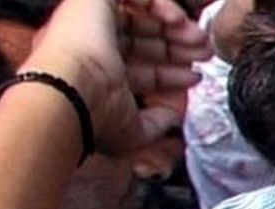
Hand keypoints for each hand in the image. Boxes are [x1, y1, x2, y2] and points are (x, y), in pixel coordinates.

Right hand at [21, 0, 210, 155]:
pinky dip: (159, 4)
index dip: (170, 74)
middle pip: (144, 42)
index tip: (195, 78)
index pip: (140, 70)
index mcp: (97, 76)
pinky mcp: (93, 1)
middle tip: (205, 54)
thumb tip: (172, 120)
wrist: (70, 88)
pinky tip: (177, 20)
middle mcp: (91, 47)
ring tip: (200, 39)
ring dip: (175, 28)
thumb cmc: (97, 114)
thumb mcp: (133, 130)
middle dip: (178, 49)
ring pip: (141, 18)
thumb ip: (155, 124)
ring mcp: (91, 22)